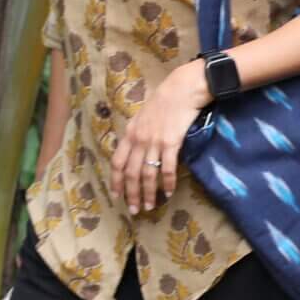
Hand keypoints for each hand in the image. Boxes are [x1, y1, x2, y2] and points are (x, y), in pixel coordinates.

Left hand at [110, 60, 207, 214]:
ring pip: (147, 174)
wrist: (182, 89)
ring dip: (148, 193)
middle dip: (131, 194)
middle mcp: (139, 139)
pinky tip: (169, 192)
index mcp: (130, 133)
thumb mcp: (143, 116)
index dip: (116, 181)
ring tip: (150, 206)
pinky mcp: (171, 142)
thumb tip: (133, 148)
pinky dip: (167, 182)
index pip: (118, 162)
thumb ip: (137, 132)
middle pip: (131, 173)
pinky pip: (167, 168)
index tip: (117, 195)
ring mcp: (155, 141)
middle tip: (134, 210)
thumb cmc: (165, 100)